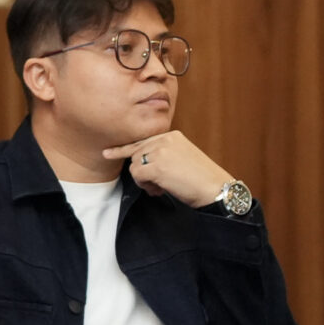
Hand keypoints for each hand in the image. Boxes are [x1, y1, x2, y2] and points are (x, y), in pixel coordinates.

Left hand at [102, 131, 231, 206]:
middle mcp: (165, 139)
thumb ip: (161, 154)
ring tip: (162, 187)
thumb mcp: (181, 157)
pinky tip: (159, 189)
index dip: (124, 150)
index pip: (141, 141)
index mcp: (172, 135)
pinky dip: (144, 186)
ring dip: (144, 181)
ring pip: (134, 166)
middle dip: (143, 173)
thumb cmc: (199, 178)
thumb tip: (137, 163)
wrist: (216, 188)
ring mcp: (160, 151)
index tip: (107, 153)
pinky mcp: (156, 166)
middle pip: (136, 155)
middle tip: (158, 185)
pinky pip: (136, 175)